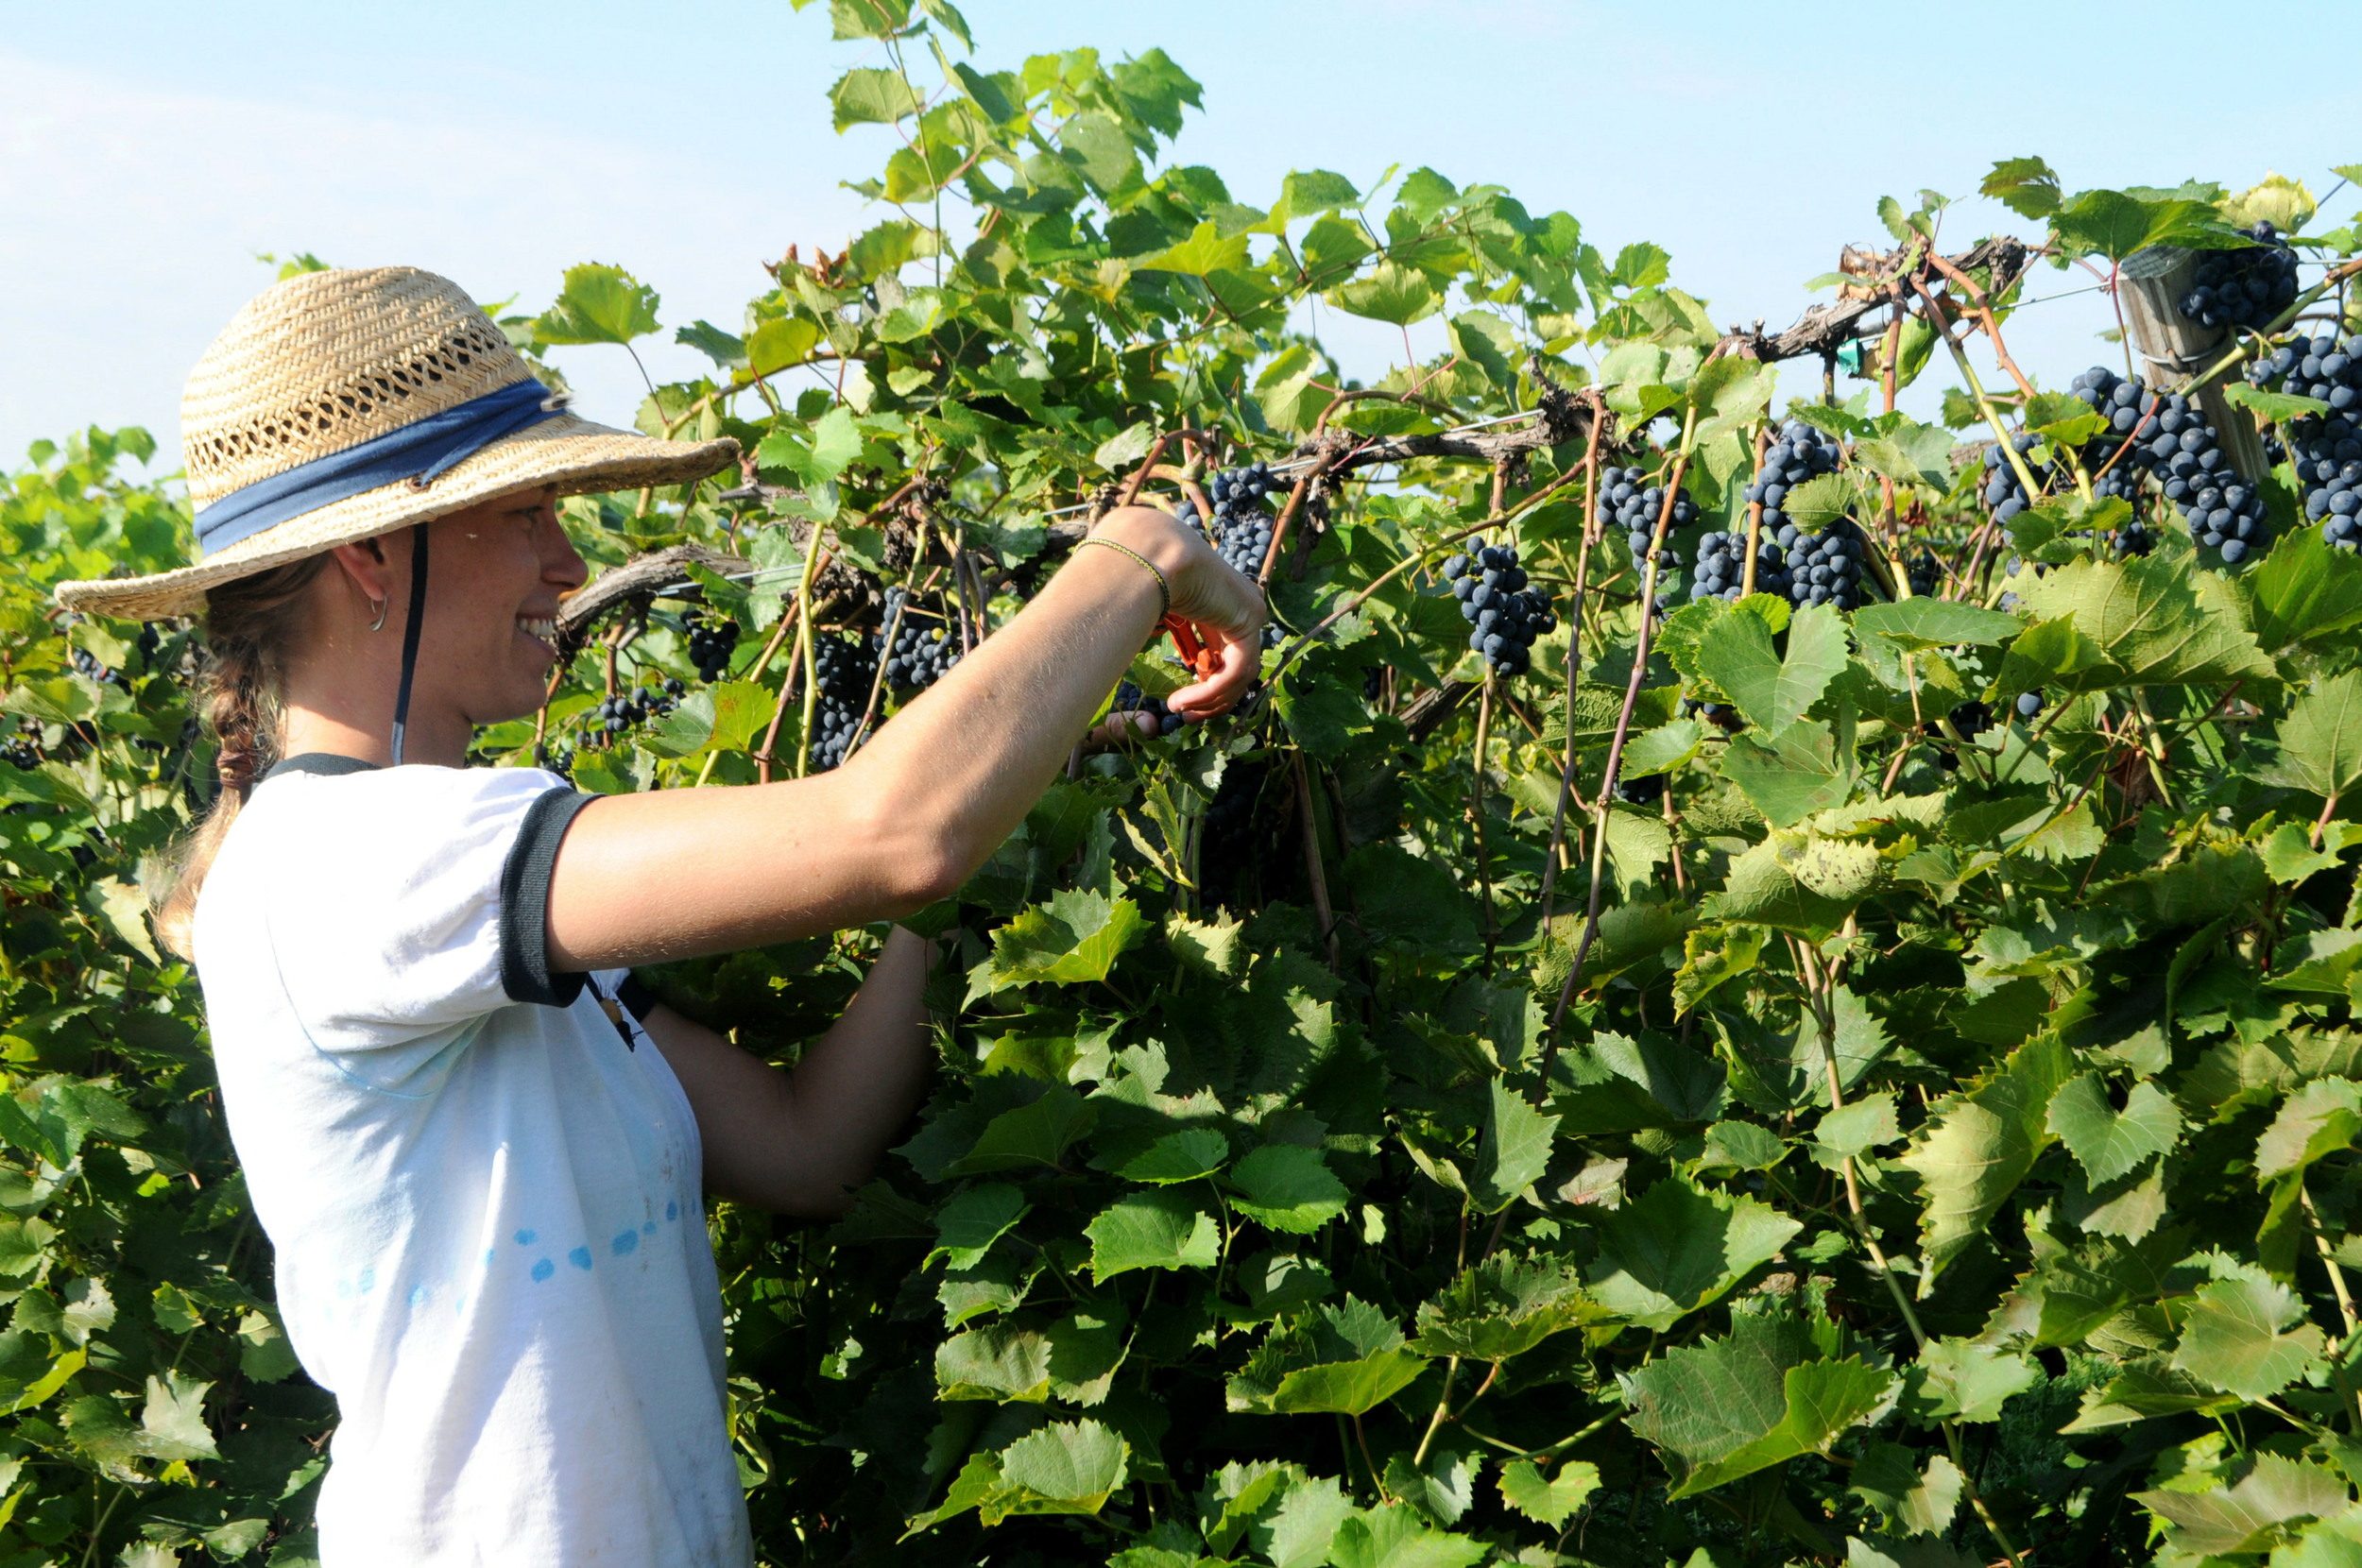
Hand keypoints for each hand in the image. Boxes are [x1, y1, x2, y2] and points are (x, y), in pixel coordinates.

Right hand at [1093, 506, 1264, 718]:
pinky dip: (1209, 692)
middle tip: (1185, 714)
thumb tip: (1128, 647)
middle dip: (1211, 696)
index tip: (1181, 699)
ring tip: (1177, 709)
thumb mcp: (1154, 610)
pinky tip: (1182, 701)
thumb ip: (1161, 630)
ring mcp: (1249, 610)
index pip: (1223, 651)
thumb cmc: (1139, 573)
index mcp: (1219, 600)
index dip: (1207, 680)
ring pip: (1238, 674)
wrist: (1150, 550)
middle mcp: (1239, 604)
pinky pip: (1235, 672)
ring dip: (1206, 699)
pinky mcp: (1249, 620)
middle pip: (1237, 666)